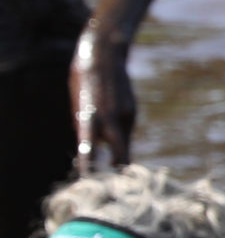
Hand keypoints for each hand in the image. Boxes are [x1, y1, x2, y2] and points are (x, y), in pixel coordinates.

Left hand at [68, 32, 133, 173]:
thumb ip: (84, 126)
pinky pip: (125, 129)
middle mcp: (112, 120)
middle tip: (117, 182)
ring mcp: (126, 116)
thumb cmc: (84, 81)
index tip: (90, 181)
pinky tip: (113, 123)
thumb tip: (90, 148)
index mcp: (92, 118)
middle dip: (120, 168)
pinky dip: (119, 134)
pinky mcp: (132, 111)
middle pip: (121, 154)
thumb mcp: (78, 105)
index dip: (89, 167)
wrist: (105, 55)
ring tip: (110, 146)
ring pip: (123, 142)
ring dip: (118, 149)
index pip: (89, 150)